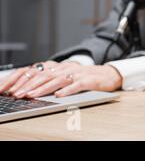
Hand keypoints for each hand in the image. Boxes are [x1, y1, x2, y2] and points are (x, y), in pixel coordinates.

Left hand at [0, 60, 122, 97]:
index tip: (15, 90)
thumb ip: (55, 80)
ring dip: (45, 88)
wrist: (110, 74)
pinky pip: (77, 85)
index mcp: (63, 67)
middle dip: (32, 85)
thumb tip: (35, 88)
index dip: (28, 81)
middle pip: (47, 76)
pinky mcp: (90, 80)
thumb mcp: (70, 76)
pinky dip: (68, 90)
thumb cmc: (88, 77)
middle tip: (20, 94)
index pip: (42, 73)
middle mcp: (69, 68)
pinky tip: (59, 95)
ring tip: (34, 95)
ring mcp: (80, 73)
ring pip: (59, 80)